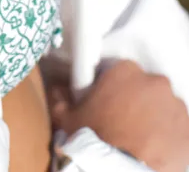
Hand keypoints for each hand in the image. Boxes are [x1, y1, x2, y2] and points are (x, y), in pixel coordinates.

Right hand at [49, 60, 188, 171]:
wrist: (121, 170)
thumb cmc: (93, 138)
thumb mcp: (66, 117)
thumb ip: (60, 98)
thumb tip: (57, 89)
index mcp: (125, 70)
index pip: (122, 72)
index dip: (116, 88)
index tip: (110, 103)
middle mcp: (154, 81)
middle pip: (147, 88)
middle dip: (139, 102)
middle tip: (126, 123)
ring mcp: (175, 106)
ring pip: (166, 108)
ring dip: (157, 119)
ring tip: (143, 140)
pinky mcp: (188, 130)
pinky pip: (180, 130)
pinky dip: (171, 138)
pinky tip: (158, 150)